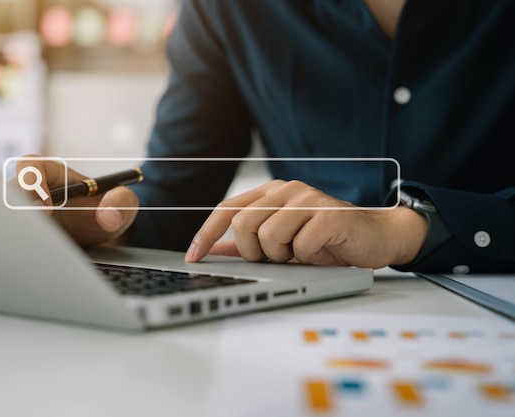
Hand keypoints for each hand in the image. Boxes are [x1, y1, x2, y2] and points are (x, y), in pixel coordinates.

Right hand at [13, 156, 138, 246]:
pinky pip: (14, 237)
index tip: (48, 206)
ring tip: (45, 244)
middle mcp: (33, 190)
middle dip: (19, 210)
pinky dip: (23, 245)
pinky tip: (41, 257)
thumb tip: (109, 217)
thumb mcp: (123, 203)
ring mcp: (25, 211)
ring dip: (20, 230)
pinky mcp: (24, 231)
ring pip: (9, 217)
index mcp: (54, 173)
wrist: (102, 232)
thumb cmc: (110, 208)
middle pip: (10, 193)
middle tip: (40, 230)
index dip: (32, 182)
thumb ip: (121, 203)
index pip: (30, 167)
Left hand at [185, 180, 427, 267]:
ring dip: (281, 256)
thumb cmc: (325, 240)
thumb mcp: (281, 242)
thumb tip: (213, 253)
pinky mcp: (329, 214)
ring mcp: (309, 199)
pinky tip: (318, 252)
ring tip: (299, 254)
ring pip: (268, 236)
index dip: (206, 234)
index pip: (226, 209)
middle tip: (273, 258)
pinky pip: (299, 245)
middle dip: (252, 251)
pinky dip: (305, 258)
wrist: (374, 237)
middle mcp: (286, 190)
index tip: (193, 257)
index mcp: (270, 193)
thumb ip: (248, 245)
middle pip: (242, 224)